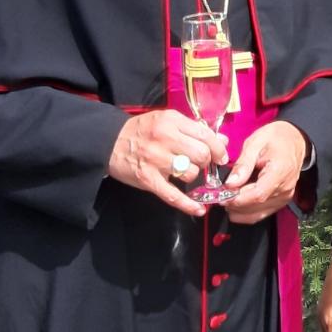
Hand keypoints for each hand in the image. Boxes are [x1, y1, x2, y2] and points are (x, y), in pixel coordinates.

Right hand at [109, 110, 229, 217]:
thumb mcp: (167, 121)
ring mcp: (156, 160)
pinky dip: (188, 205)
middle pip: (201, 154)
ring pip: (190, 173)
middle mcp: (164, 139)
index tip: (221, 156)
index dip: (218, 148)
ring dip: (193, 176)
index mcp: (171, 121)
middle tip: (203, 164)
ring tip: (185, 173)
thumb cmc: (142, 131)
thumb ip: (194, 130)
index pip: (205, 135)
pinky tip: (198, 209)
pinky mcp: (148, 180)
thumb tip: (222, 141)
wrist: (109, 142)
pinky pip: (173, 196)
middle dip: (207, 161)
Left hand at [223, 121, 309, 223]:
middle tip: (220, 195)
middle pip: (256, 206)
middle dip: (235, 204)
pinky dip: (247, 213)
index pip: (258, 194)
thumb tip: (230, 184)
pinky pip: (262, 213)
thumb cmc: (275, 138)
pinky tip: (236, 204)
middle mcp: (285, 188)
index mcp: (280, 172)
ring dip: (239, 210)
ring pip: (257, 213)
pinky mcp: (282, 201)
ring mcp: (285, 197)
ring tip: (227, 198)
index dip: (237, 199)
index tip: (221, 196)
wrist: (294, 139)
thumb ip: (243, 164)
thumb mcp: (255, 142)